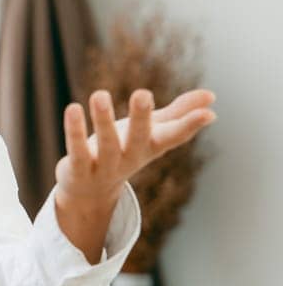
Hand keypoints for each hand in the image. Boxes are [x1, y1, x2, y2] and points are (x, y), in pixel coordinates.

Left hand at [56, 88, 216, 206]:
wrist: (90, 192)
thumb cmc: (124, 151)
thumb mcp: (152, 133)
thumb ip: (178, 114)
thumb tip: (212, 96)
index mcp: (151, 146)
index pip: (174, 136)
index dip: (190, 125)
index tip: (207, 112)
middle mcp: (131, 157)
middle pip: (139, 139)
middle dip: (141, 118)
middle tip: (143, 93)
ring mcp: (105, 167)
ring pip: (107, 144)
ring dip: (103, 120)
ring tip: (99, 94)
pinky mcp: (79, 170)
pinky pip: (77, 151)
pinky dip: (75, 132)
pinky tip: (73, 108)